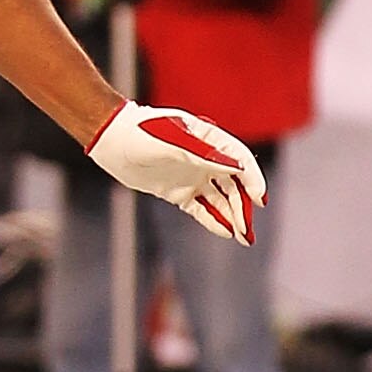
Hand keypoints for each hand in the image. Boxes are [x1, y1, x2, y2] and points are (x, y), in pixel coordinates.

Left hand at [88, 99, 266, 243]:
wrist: (112, 141)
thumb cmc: (141, 132)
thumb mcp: (172, 141)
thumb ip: (203, 154)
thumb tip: (237, 167)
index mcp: (207, 138)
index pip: (239, 158)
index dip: (252, 178)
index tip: (259, 198)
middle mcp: (204, 158)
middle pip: (233, 184)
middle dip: (243, 206)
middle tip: (248, 230)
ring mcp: (192, 176)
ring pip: (221, 200)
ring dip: (233, 217)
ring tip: (243, 238)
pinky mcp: (179, 192)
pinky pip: (202, 209)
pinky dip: (215, 221)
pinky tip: (226, 233)